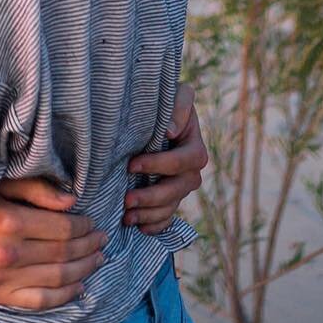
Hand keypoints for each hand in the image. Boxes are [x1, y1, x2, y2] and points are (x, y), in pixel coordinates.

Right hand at [0, 181, 108, 310]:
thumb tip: (72, 201)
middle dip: (89, 247)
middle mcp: (7, 253)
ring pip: (56, 279)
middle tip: (103, 240)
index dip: (84, 226)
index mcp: (8, 221)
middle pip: (63, 254)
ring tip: (97, 260)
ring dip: (83, 270)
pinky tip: (78, 286)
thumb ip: (34, 189)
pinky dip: (63, 296)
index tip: (93, 222)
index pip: (62, 228)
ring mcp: (1, 279)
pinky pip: (39, 301)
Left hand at [125, 82, 209, 233]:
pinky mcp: (171, 197)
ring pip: (172, 206)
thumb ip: (179, 107)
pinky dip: (156, 225)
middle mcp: (192, 171)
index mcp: (195, 147)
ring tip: (128, 217)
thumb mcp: (177, 95)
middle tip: (127, 199)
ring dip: (150, 215)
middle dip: (152, 196)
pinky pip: (169, 217)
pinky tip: (140, 228)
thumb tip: (170, 131)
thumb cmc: (166, 102)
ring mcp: (182, 186)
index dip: (160, 165)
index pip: (184, 162)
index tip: (133, 164)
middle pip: (178, 189)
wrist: (158, 116)